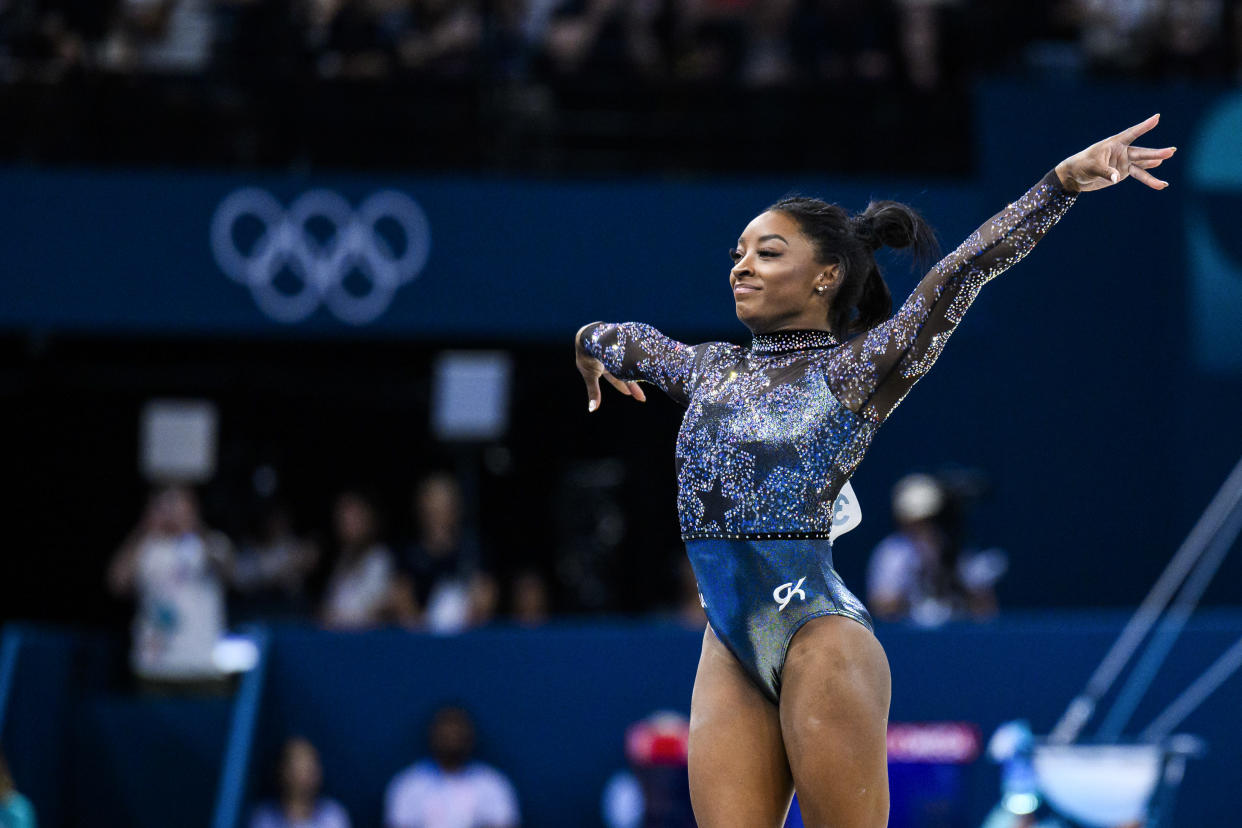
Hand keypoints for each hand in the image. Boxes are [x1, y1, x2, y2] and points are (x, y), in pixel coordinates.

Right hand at [575, 325, 646, 411]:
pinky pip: (632, 348)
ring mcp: (616, 348)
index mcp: (606, 366)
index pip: (617, 379)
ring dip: (637, 370)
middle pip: (625, 372)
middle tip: (643, 397)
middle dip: (633, 385)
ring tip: (649, 376)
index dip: (626, 387)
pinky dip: (637, 354)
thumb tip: (592, 411)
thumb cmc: (587, 355)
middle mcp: (612, 358)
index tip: (635, 397)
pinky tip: (646, 357)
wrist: (588, 334)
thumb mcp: (591, 376)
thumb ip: (593, 392)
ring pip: (629, 361)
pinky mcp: (621, 338)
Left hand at [1054, 114, 1175, 192]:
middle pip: (1141, 152)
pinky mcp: (1123, 172)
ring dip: (1155, 163)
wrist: (1075, 176)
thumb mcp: (1091, 167)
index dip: (1144, 126)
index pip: (1131, 133)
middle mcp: (1122, 151)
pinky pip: (1139, 175)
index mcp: (1114, 144)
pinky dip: (1149, 179)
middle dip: (1156, 153)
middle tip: (1172, 151)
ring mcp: (1124, 162)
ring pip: (1143, 163)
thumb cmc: (1081, 165)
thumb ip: (1105, 172)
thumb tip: (1117, 177)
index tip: (1157, 117)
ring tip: (1170, 160)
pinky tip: (1160, 180)